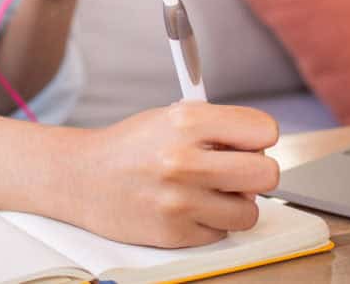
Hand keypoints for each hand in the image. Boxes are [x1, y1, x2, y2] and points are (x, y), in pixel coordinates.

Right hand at [68, 102, 279, 247]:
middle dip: (256, 173)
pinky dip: (211, 222)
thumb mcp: (171, 117)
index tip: (250, 143)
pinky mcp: (174, 232)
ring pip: (249, 210)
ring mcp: (179, 199)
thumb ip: (216, 127)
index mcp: (186, 120)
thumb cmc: (131, 146)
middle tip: (237, 171)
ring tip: (210, 191)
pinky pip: (222, 231)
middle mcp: (183, 159)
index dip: (260, 138)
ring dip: (235, 202)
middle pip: (266, 173)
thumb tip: (261, 145)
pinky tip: (189, 207)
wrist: (82, 178)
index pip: (263, 130)